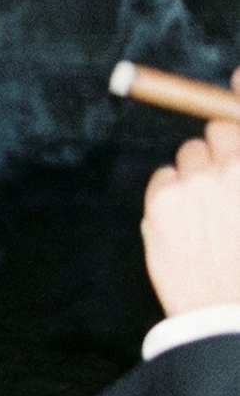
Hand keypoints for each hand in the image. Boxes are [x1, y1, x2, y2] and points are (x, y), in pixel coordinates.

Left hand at [140, 86, 239, 317]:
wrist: (231, 316)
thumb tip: (237, 85)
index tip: (237, 79)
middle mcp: (235, 166)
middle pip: (218, 127)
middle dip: (224, 146)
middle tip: (228, 179)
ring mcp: (198, 182)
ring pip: (190, 153)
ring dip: (198, 173)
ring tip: (211, 212)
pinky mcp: (163, 201)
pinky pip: (164, 177)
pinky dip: (173, 193)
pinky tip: (188, 223)